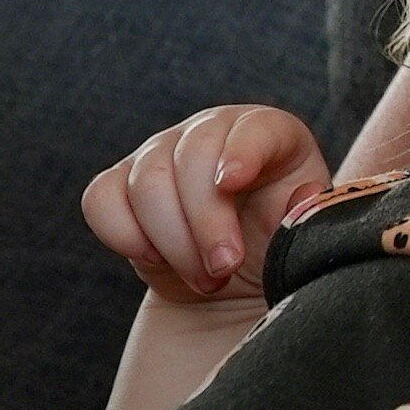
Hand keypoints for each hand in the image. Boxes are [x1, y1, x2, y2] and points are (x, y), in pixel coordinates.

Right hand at [81, 104, 331, 302]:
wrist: (233, 280)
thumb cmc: (277, 246)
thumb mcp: (305, 233)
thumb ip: (307, 216)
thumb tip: (301, 203)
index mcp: (270, 133)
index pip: (255, 129)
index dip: (242, 151)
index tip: (233, 183)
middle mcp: (213, 132)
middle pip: (192, 156)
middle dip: (205, 222)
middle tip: (224, 268)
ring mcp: (162, 152)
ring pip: (146, 181)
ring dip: (173, 242)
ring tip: (206, 279)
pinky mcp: (122, 184)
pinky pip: (101, 200)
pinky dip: (124, 235)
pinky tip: (156, 260)